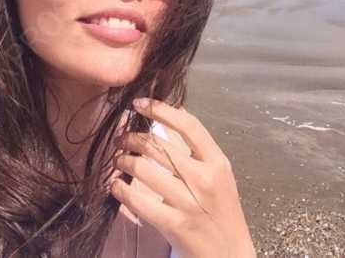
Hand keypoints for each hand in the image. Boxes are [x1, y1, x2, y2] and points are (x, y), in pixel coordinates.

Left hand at [110, 98, 255, 257]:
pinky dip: (120, 189)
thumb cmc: (221, 210)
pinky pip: (137, 200)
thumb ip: (200, 149)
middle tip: (121, 138)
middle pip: (158, 145)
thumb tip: (174, 112)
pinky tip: (116, 186)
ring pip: (143, 168)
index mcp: (218, 163)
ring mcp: (188, 202)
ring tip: (118, 160)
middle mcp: (204, 179)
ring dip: (123, 160)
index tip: (139, 103)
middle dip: (132, 137)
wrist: (229, 254)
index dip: (160, 109)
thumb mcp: (220, 175)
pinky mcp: (173, 224)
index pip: (189, 125)